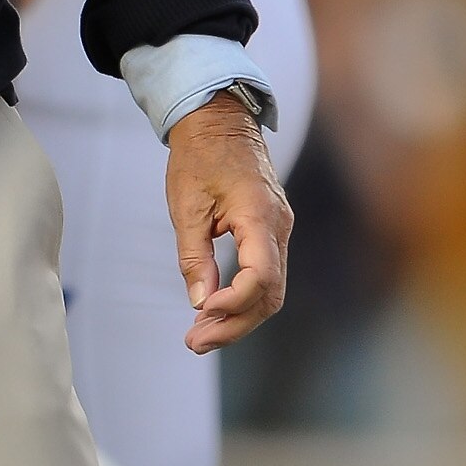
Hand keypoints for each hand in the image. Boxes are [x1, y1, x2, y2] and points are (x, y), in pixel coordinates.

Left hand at [165, 91, 290, 352]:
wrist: (218, 122)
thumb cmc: (199, 156)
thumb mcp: (187, 205)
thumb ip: (194, 256)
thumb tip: (199, 302)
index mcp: (260, 216)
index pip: (260, 277)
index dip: (234, 303)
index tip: (202, 315)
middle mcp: (279, 227)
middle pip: (269, 294)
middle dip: (234, 324)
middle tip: (195, 342)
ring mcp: (279, 230)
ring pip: (269, 290)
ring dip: (237, 316)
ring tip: (201, 336)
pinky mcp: (270, 232)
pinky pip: (264, 274)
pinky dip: (242, 297)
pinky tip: (214, 311)